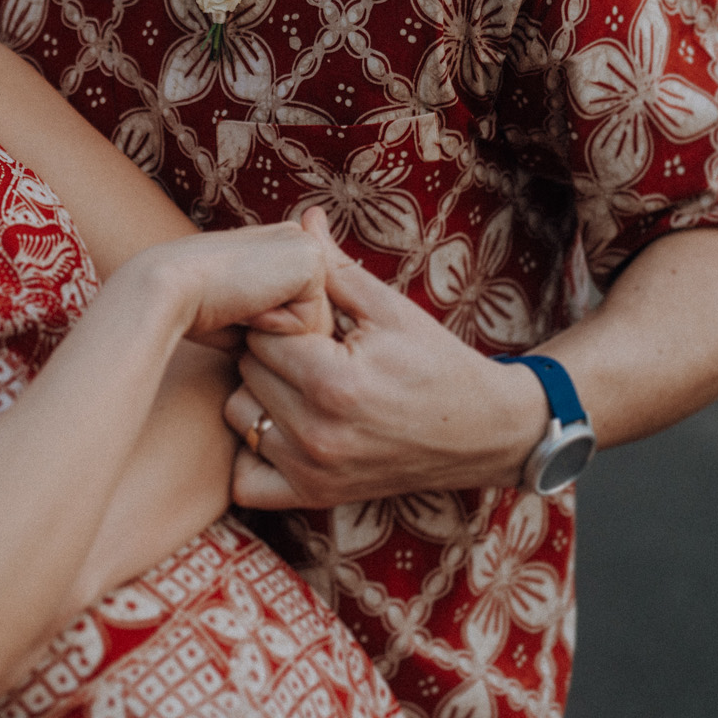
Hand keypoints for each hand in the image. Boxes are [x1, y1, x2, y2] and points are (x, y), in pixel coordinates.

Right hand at [128, 217, 335, 340]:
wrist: (168, 290)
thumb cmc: (196, 310)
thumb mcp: (246, 314)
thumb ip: (277, 318)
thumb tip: (299, 348)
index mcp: (281, 248)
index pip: (300, 314)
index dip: (270, 331)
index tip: (233, 306)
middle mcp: (298, 238)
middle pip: (315, 320)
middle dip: (278, 333)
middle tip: (237, 306)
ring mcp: (306, 245)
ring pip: (316, 325)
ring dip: (277, 333)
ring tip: (242, 305)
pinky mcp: (310, 260)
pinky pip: (308, 324)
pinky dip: (276, 328)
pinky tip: (249, 303)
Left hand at [223, 232, 547, 509]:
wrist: (480, 432)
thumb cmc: (435, 362)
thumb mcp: (389, 308)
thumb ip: (335, 268)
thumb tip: (301, 219)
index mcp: (335, 383)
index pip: (262, 333)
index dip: (281, 316)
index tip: (308, 318)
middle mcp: (317, 434)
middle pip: (246, 371)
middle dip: (269, 351)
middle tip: (308, 348)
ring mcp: (313, 472)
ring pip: (238, 417)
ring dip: (258, 395)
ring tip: (297, 383)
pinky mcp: (314, 497)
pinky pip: (244, 480)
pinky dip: (252, 453)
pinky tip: (282, 427)